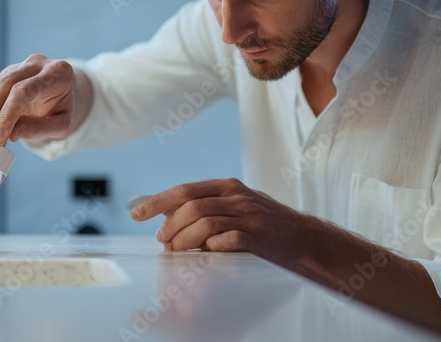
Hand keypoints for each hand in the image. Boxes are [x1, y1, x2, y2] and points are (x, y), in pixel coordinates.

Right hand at [0, 54, 88, 143]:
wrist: (64, 94)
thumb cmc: (62, 110)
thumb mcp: (61, 124)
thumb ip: (40, 128)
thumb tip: (12, 134)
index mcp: (57, 73)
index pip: (25, 90)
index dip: (8, 114)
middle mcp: (38, 63)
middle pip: (7, 82)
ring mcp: (22, 65)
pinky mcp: (9, 72)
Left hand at [130, 178, 301, 261]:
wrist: (305, 239)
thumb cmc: (263, 223)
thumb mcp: (234, 205)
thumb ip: (204, 206)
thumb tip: (164, 212)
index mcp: (227, 187)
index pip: (184, 190)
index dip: (157, 201)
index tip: (135, 213)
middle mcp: (237, 197)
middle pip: (191, 207)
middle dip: (170, 227)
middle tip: (163, 242)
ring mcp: (249, 216)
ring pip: (205, 224)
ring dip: (184, 240)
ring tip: (176, 252)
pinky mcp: (259, 238)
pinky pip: (227, 240)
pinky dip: (211, 248)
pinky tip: (207, 254)